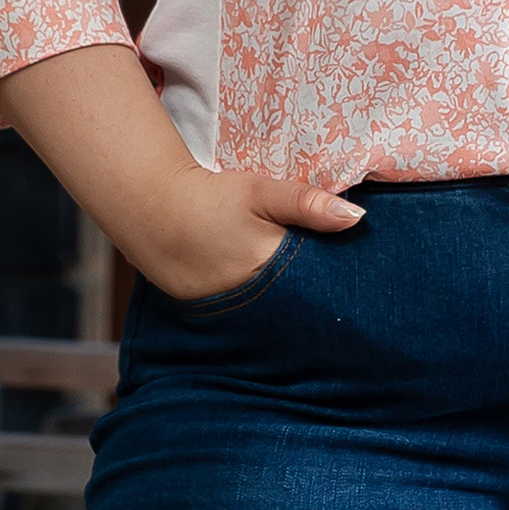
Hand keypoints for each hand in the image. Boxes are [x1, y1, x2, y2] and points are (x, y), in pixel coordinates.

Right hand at [132, 160, 364, 301]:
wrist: (150, 208)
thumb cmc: (211, 197)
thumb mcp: (261, 191)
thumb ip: (307, 204)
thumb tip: (357, 217)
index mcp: (268, 266)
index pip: (317, 283)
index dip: (336, 280)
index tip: (355, 279)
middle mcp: (249, 298)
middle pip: (296, 304)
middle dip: (314, 298)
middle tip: (335, 290)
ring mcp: (226, 311)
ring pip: (272, 314)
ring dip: (287, 307)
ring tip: (302, 297)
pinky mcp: (208, 314)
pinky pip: (245, 318)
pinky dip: (258, 309)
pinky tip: (267, 300)